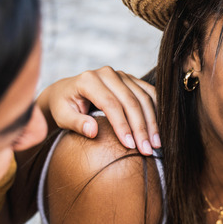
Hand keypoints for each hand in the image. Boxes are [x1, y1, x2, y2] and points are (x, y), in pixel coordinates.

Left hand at [38, 66, 158, 154]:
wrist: (67, 91)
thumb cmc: (64, 106)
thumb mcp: (62, 116)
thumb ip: (76, 123)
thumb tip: (93, 131)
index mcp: (89, 80)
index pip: (111, 104)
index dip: (122, 125)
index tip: (130, 146)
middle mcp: (107, 73)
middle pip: (131, 101)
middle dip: (141, 127)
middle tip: (147, 150)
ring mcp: (121, 75)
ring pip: (143, 97)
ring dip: (152, 122)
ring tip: (156, 143)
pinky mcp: (131, 79)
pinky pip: (149, 93)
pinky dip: (157, 110)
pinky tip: (160, 127)